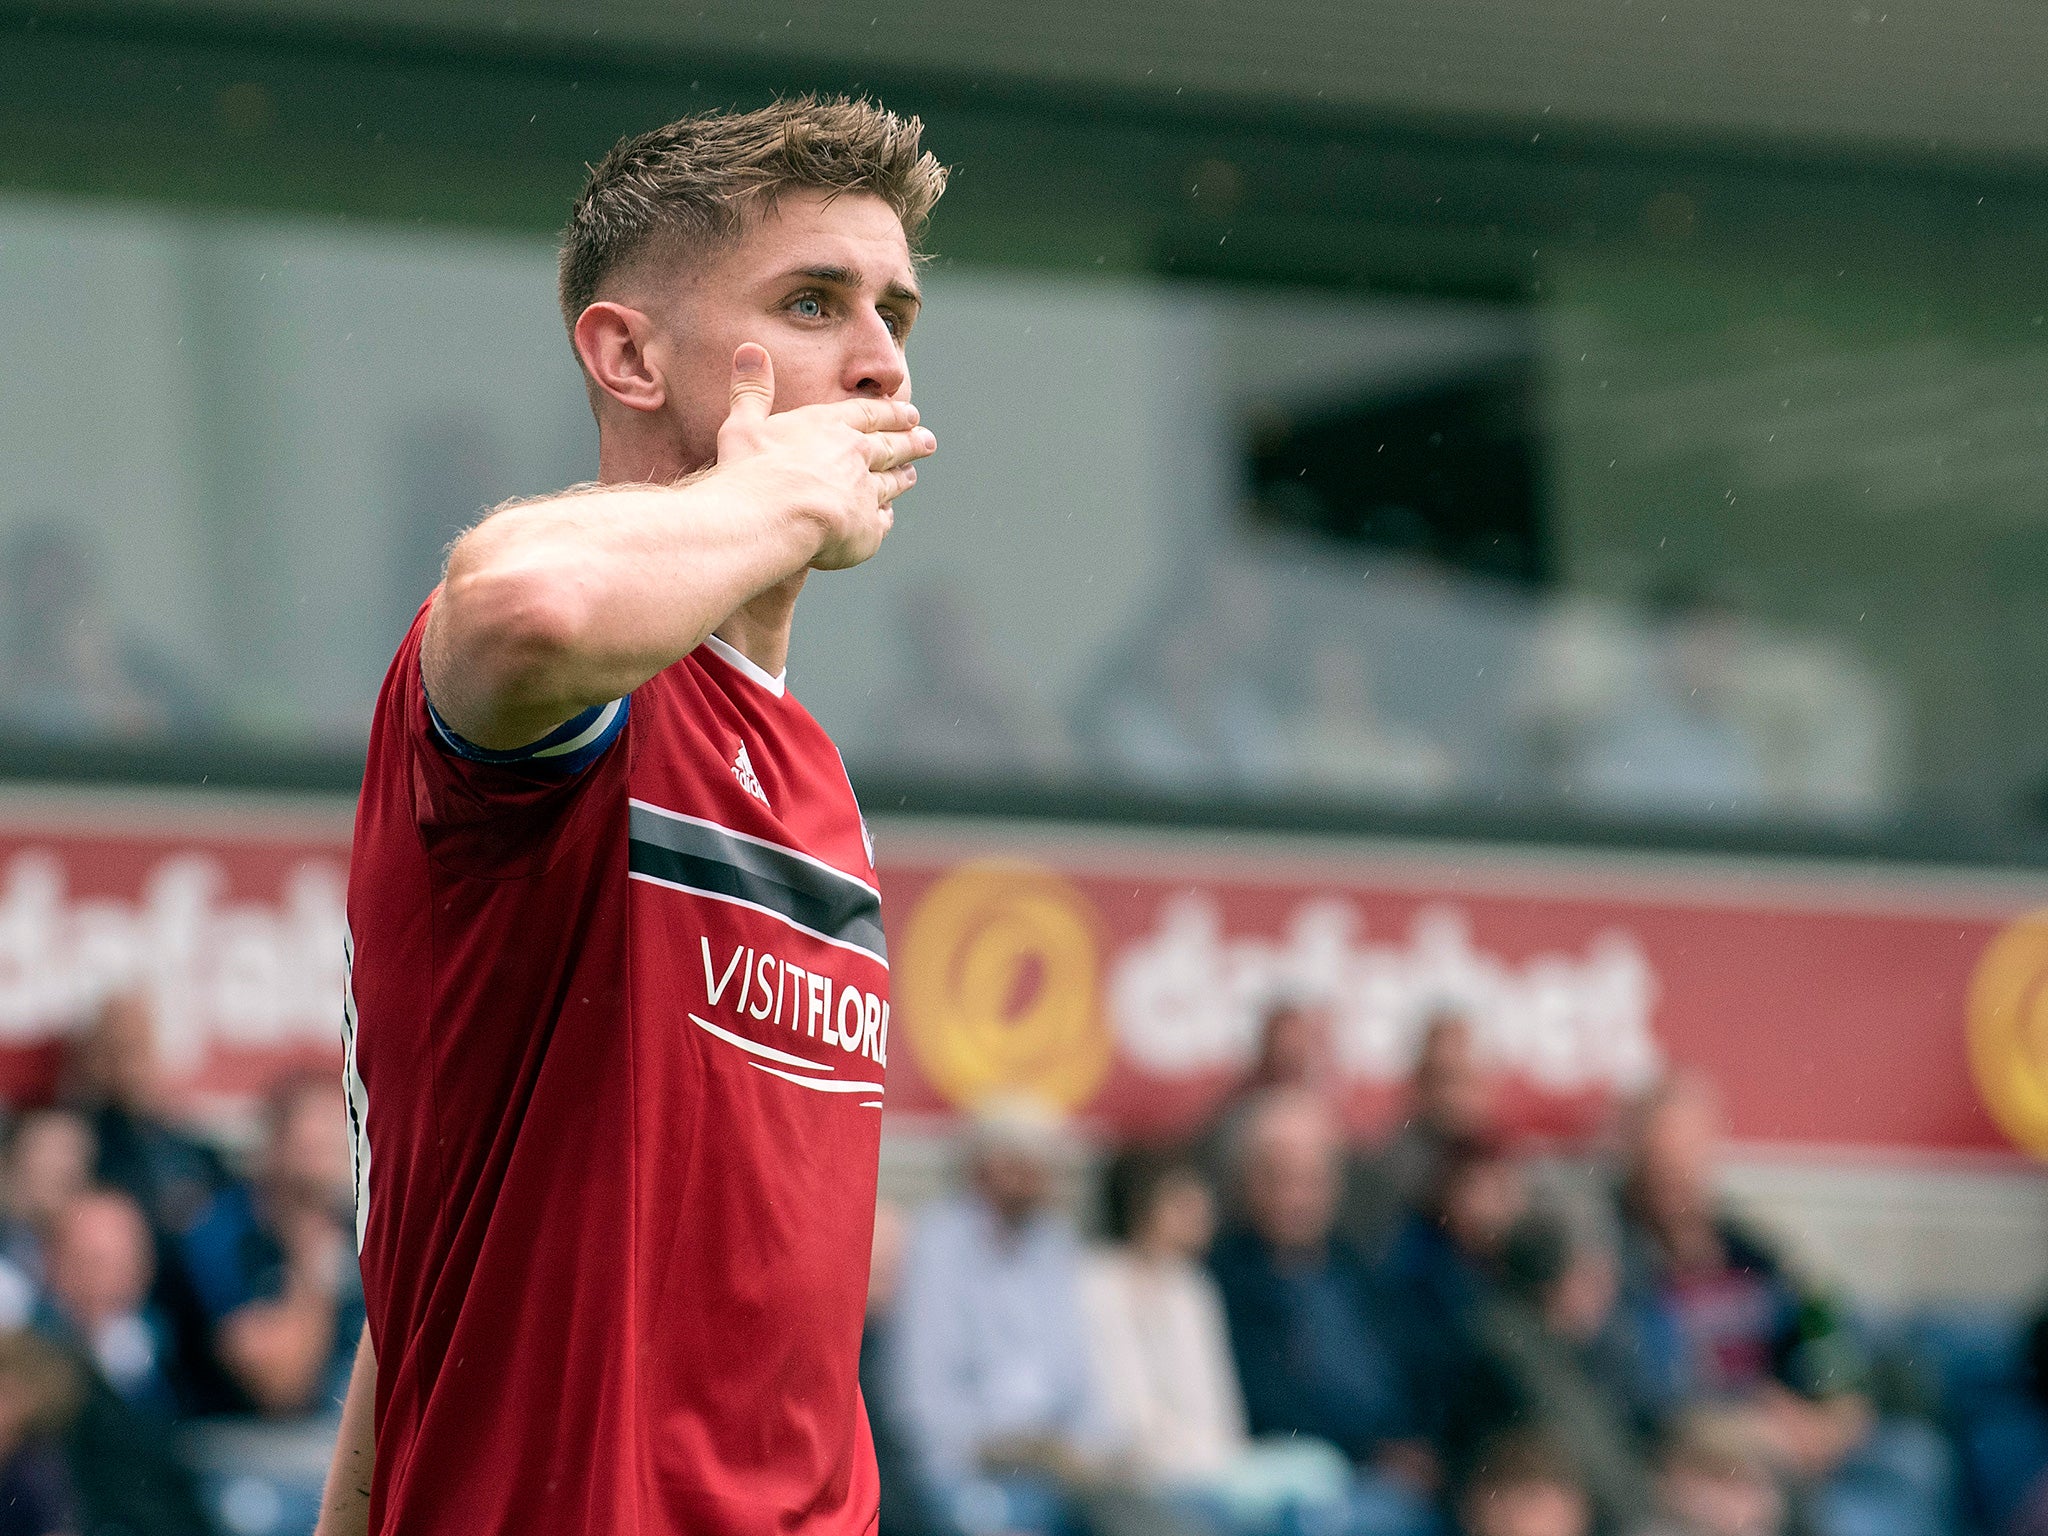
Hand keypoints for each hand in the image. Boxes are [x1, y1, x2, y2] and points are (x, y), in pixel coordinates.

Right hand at [715, 343, 934, 570]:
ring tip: (911, 474)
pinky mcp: (868, 529)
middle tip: (928, 440)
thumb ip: (751, 390)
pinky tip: (886, 516)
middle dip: (911, 441)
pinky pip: (882, 521)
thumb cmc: (752, 471)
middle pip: (890, 445)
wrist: (772, 518)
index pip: (868, 413)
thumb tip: (750, 350)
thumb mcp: (743, 424)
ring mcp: (866, 492)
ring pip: (891, 482)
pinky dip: (885, 517)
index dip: (890, 413)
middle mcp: (856, 455)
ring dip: (902, 477)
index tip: (909, 411)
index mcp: (829, 426)